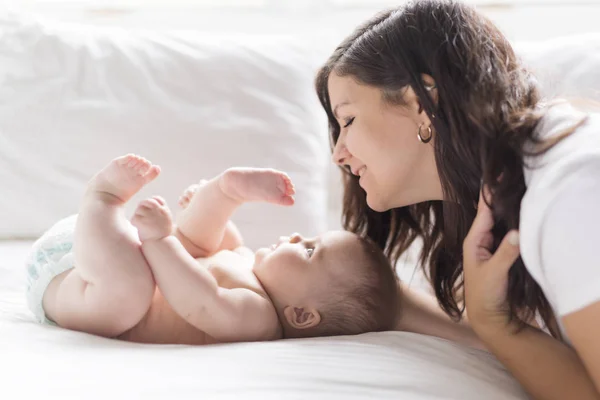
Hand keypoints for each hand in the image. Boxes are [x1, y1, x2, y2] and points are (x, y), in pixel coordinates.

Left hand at [463, 186, 520, 331]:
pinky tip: (521, 210)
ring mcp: (491, 244)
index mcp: (474, 240)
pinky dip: (513, 220)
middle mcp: (481, 238)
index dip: (489, 191)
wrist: (488, 316)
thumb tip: (518, 232)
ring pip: (500, 219)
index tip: (497, 172)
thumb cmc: (484, 294)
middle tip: (510, 173)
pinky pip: (507, 230)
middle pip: (491, 211)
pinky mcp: (500, 250)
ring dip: (507, 206)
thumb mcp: (494, 273)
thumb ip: (506, 253)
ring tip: (516, 186)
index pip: (483, 210)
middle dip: (499, 194)